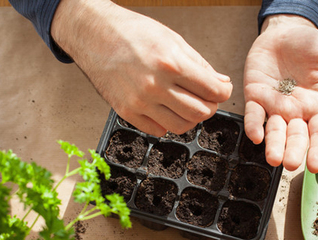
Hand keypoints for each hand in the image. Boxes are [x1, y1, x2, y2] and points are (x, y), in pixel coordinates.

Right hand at [52, 0, 232, 135]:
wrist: (94, 35)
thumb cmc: (131, 32)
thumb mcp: (172, 39)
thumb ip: (199, 64)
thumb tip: (220, 83)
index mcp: (171, 64)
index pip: (213, 91)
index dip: (223, 92)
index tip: (221, 90)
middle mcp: (155, 86)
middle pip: (200, 113)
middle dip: (209, 107)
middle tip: (206, 99)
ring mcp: (140, 102)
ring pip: (181, 126)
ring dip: (190, 118)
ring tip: (186, 105)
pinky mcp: (126, 112)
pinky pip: (158, 130)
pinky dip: (167, 123)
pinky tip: (165, 109)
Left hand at [243, 15, 317, 172]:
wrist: (284, 31)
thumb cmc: (310, 45)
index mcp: (316, 106)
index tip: (317, 166)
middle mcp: (295, 111)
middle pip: (295, 136)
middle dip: (293, 151)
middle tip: (291, 165)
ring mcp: (274, 105)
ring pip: (274, 131)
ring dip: (273, 145)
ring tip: (274, 159)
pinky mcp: (255, 96)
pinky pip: (254, 114)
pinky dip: (253, 125)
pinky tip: (255, 136)